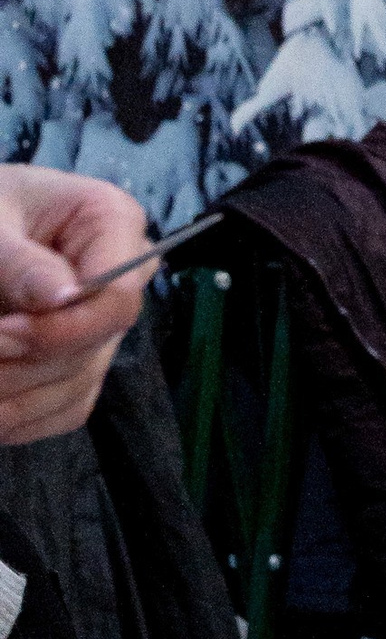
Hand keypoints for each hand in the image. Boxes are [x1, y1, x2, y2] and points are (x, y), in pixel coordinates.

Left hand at [0, 167, 151, 444]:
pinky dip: (20, 415)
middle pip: (93, 344)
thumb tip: (64, 297)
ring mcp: (103, 325)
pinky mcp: (82, 362)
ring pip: (76, 382)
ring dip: (14, 395)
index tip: (4, 331)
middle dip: (24, 360)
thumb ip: (20, 261)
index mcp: (113, 223)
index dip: (64, 326)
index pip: (117, 296)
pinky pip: (66, 407)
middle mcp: (121, 278)